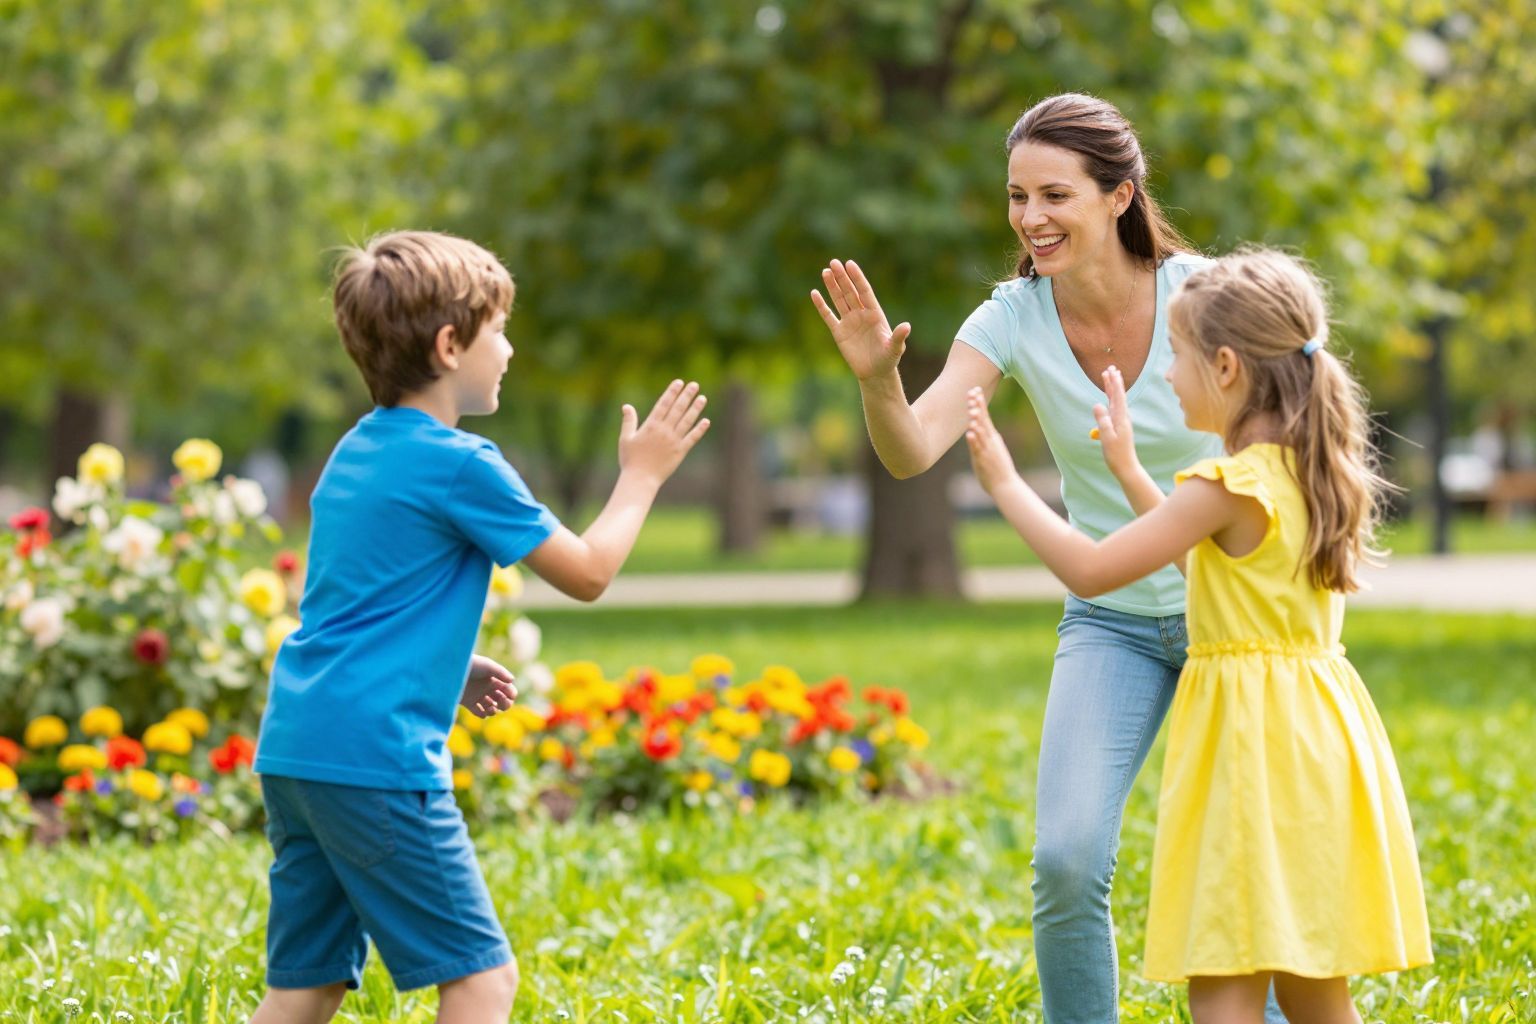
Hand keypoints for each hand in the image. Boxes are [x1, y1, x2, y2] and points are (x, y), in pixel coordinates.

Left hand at [461, 654, 516, 717]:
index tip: (509, 696)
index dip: (511, 695)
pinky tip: (483, 713)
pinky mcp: (468, 702)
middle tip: (500, 703)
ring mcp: (478, 696)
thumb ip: (501, 672)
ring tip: (491, 709)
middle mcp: (487, 688)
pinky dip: (483, 715)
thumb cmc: (471, 664)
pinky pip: (479, 712)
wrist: (450, 669)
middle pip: (502, 701)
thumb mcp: (488, 666)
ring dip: (494, 711)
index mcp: (494, 680)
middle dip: (505, 704)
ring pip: (491, 708)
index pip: (508, 690)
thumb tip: (512, 680)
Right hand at [618, 379, 710, 485]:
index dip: (672, 392)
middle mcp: (664, 431)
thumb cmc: (630, 460)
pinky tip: (706, 421)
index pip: (664, 404)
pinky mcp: (680, 452)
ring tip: (702, 398)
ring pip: (687, 421)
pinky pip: (692, 438)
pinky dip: (699, 429)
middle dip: (686, 396)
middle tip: (694, 385)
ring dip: (695, 409)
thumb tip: (626, 406)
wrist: (641, 479)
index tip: (679, 382)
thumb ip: (629, 421)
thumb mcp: (626, 438)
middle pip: (678, 409)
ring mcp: (674, 441)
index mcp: (651, 426)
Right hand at [810, 259, 911, 381]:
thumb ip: (898, 337)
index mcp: (875, 313)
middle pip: (850, 292)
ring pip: (839, 300)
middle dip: (842, 277)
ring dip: (832, 286)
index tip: (849, 264)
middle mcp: (861, 314)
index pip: (864, 291)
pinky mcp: (839, 332)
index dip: (857, 278)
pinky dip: (821, 305)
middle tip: (834, 262)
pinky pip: (828, 316)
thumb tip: (906, 326)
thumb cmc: (888, 359)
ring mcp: (849, 322)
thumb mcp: (895, 348)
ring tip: (825, 271)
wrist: (875, 373)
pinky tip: (814, 293)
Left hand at [964, 386, 1021, 495]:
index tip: (975, 390)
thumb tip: (976, 430)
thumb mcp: (991, 449)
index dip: (979, 403)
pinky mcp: (983, 460)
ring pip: (981, 433)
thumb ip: (983, 440)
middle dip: (978, 406)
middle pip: (983, 420)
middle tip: (973, 392)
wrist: (1006, 485)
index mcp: (992, 437)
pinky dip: (974, 441)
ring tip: (972, 410)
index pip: (985, 416)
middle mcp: (990, 441)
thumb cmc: (997, 468)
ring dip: (977, 421)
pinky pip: (977, 449)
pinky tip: (970, 432)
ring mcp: (987, 450)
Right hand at [1091, 365, 1140, 480]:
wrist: (1126, 466)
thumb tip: (1097, 404)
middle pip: (1118, 395)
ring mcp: (1121, 421)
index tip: (1110, 371)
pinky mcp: (1119, 426)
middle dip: (1114, 381)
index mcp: (1120, 418)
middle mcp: (1122, 417)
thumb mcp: (1107, 438)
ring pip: (1116, 400)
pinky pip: (1114, 407)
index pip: (1117, 396)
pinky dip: (1112, 398)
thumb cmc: (1116, 454)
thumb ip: (1102, 421)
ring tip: (1109, 377)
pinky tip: (1109, 396)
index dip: (1114, 383)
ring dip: (1113, 388)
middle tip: (1111, 368)